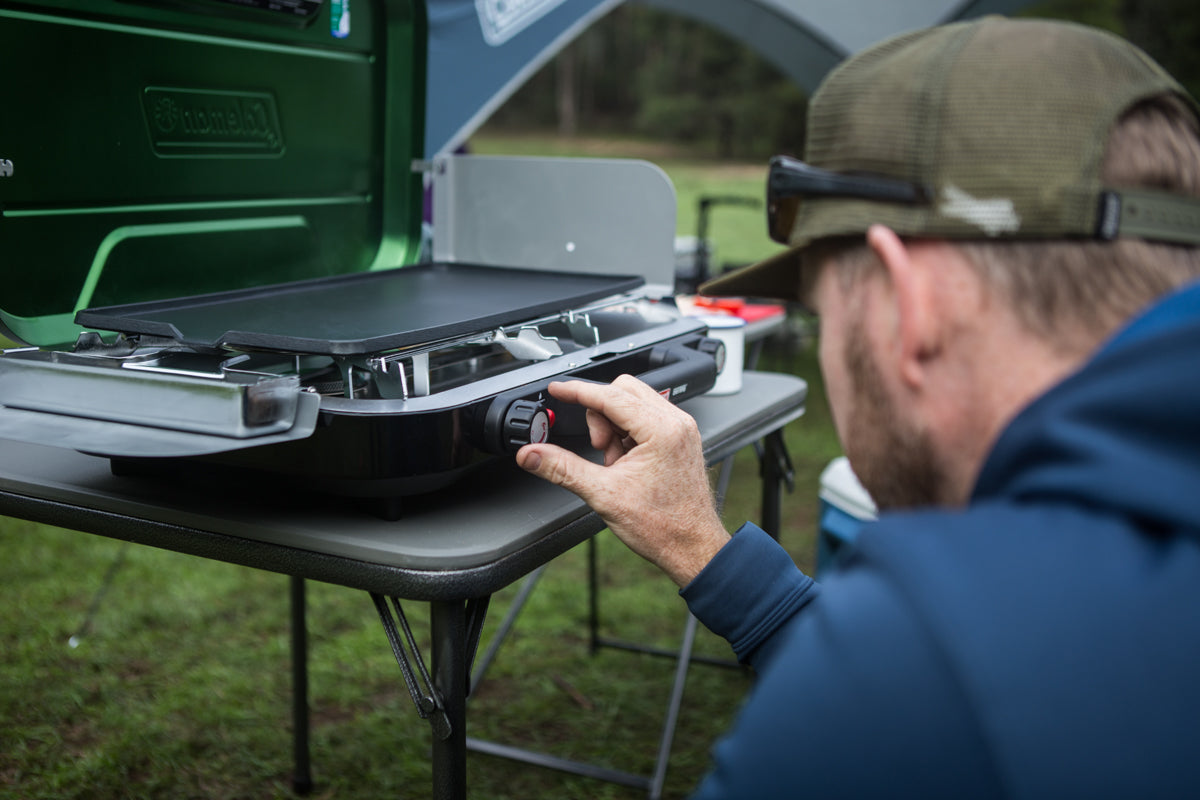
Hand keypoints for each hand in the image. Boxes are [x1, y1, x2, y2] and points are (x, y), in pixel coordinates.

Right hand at [516, 375, 729, 586]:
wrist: (692, 547)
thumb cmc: (663, 526)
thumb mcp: (603, 494)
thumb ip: (562, 468)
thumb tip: (532, 454)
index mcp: (662, 430)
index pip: (610, 395)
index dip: (577, 391)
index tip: (558, 390)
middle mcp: (676, 423)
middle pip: (623, 391)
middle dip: (600, 416)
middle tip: (598, 448)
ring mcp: (681, 429)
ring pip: (633, 404)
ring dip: (613, 426)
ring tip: (615, 463)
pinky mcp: (680, 438)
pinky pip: (645, 418)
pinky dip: (627, 434)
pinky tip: (626, 463)